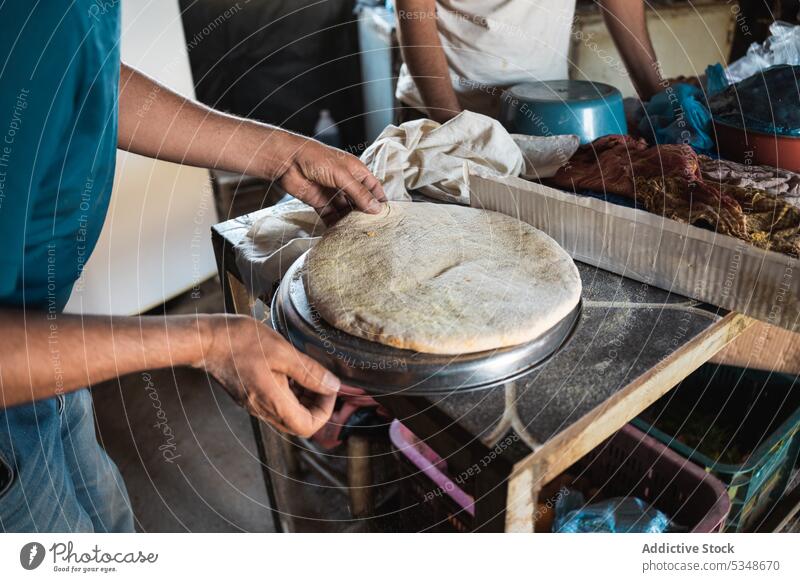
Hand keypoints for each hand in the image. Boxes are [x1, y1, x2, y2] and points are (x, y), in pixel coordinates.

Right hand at [199, 314, 339, 436]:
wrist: (205, 341)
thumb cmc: (240, 342)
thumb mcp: (282, 351)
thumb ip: (309, 371)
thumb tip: (333, 385)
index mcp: (272, 402)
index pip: (308, 427)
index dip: (325, 411)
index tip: (329, 388)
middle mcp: (263, 410)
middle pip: (299, 423)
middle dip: (317, 404)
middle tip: (321, 379)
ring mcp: (255, 405)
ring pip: (288, 414)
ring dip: (304, 398)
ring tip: (307, 371)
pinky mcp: (250, 397)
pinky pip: (276, 404)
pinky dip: (290, 392)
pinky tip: (291, 370)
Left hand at [274, 133, 385, 224]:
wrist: (288, 162)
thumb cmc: (317, 159)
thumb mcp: (343, 175)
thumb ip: (359, 193)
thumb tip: (376, 208)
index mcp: (355, 171)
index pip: (373, 187)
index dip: (379, 199)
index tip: (386, 214)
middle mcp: (346, 182)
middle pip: (360, 201)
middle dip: (365, 213)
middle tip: (374, 228)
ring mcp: (333, 193)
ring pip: (346, 210)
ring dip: (351, 220)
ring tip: (359, 233)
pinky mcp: (320, 202)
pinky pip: (332, 216)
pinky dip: (336, 224)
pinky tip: (341, 233)